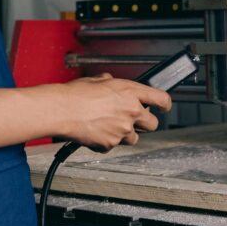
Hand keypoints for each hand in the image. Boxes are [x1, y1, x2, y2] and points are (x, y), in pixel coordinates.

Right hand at [58, 73, 172, 151]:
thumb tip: (111, 84)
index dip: (165, 104)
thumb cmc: (76, 94)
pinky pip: (114, 144)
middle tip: (132, 119)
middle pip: (153, 124)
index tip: (164, 107)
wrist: (62, 110)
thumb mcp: (97, 81)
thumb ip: (110, 83)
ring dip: (125, 133)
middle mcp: (131, 112)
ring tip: (108, 125)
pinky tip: (96, 131)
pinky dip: (107, 140)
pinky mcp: (111, 144)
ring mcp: (123, 130)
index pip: (160, 99)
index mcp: (130, 92)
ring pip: (134, 138)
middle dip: (145, 123)